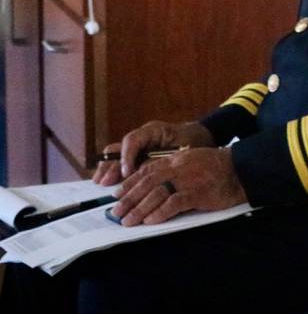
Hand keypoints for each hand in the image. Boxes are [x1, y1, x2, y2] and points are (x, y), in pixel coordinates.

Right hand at [92, 120, 213, 185]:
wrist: (201, 138)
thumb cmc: (194, 142)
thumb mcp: (181, 151)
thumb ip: (162, 161)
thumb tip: (143, 174)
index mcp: (153, 130)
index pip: (132, 140)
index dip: (127, 157)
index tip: (126, 172)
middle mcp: (142, 137)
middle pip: (118, 148)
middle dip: (111, 165)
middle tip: (104, 181)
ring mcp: (138, 145)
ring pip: (116, 154)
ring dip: (108, 168)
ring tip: (101, 182)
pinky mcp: (138, 155)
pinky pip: (123, 162)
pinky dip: (116, 172)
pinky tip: (109, 183)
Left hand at [110, 147, 243, 225]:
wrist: (241, 169)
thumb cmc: (218, 166)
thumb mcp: (192, 160)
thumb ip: (174, 169)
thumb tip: (155, 184)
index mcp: (174, 160)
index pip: (145, 171)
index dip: (129, 183)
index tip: (117, 195)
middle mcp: (177, 169)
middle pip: (146, 184)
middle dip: (129, 199)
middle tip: (116, 212)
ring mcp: (187, 181)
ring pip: (156, 195)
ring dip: (139, 209)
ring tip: (128, 221)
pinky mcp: (198, 194)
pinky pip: (174, 203)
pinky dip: (161, 212)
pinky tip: (151, 220)